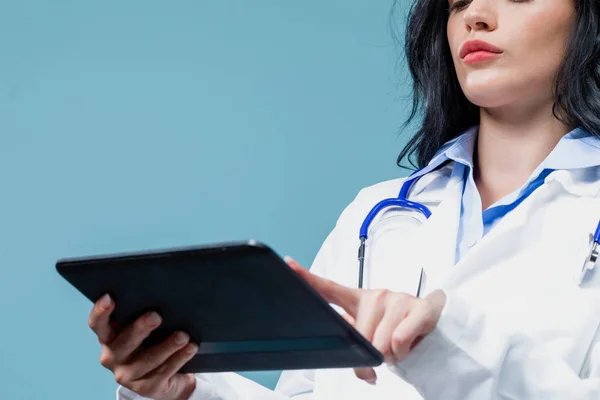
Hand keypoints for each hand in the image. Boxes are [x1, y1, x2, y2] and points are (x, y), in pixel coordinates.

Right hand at [88, 294, 197, 399]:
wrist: (167, 378)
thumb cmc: (153, 344)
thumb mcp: (145, 330)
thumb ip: (143, 315)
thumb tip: (160, 296)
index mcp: (109, 338)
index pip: (98, 325)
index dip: (101, 312)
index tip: (109, 298)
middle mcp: (113, 357)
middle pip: (124, 342)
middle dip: (140, 329)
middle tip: (156, 316)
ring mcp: (128, 375)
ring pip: (147, 360)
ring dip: (167, 346)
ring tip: (183, 336)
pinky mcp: (147, 388)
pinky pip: (164, 371)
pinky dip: (179, 358)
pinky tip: (190, 348)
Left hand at [285, 257, 445, 384]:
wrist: (438, 322)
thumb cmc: (398, 328)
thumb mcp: (372, 331)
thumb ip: (356, 340)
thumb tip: (356, 365)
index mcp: (360, 300)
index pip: (329, 288)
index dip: (307, 277)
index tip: (288, 265)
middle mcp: (376, 295)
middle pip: (359, 337)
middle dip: (369, 355)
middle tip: (384, 351)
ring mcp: (397, 299)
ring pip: (380, 344)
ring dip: (391, 355)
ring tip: (400, 344)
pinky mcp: (419, 308)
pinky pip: (399, 341)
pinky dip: (404, 352)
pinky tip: (412, 342)